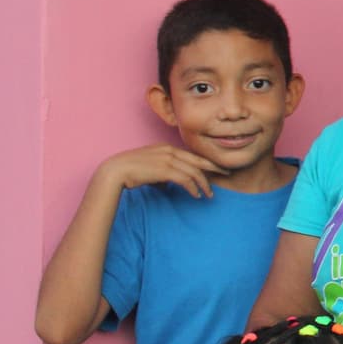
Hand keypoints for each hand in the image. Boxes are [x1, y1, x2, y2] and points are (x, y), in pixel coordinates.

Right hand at [97, 144, 226, 199]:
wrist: (115, 171)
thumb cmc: (130, 171)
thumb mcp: (149, 169)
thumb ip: (161, 174)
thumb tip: (167, 185)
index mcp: (166, 148)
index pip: (192, 155)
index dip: (206, 161)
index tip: (217, 168)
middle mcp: (169, 151)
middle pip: (198, 160)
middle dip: (214, 168)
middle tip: (227, 174)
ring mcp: (167, 159)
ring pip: (194, 172)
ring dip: (204, 184)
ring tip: (209, 195)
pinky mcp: (164, 169)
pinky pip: (185, 179)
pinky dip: (193, 188)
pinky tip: (196, 196)